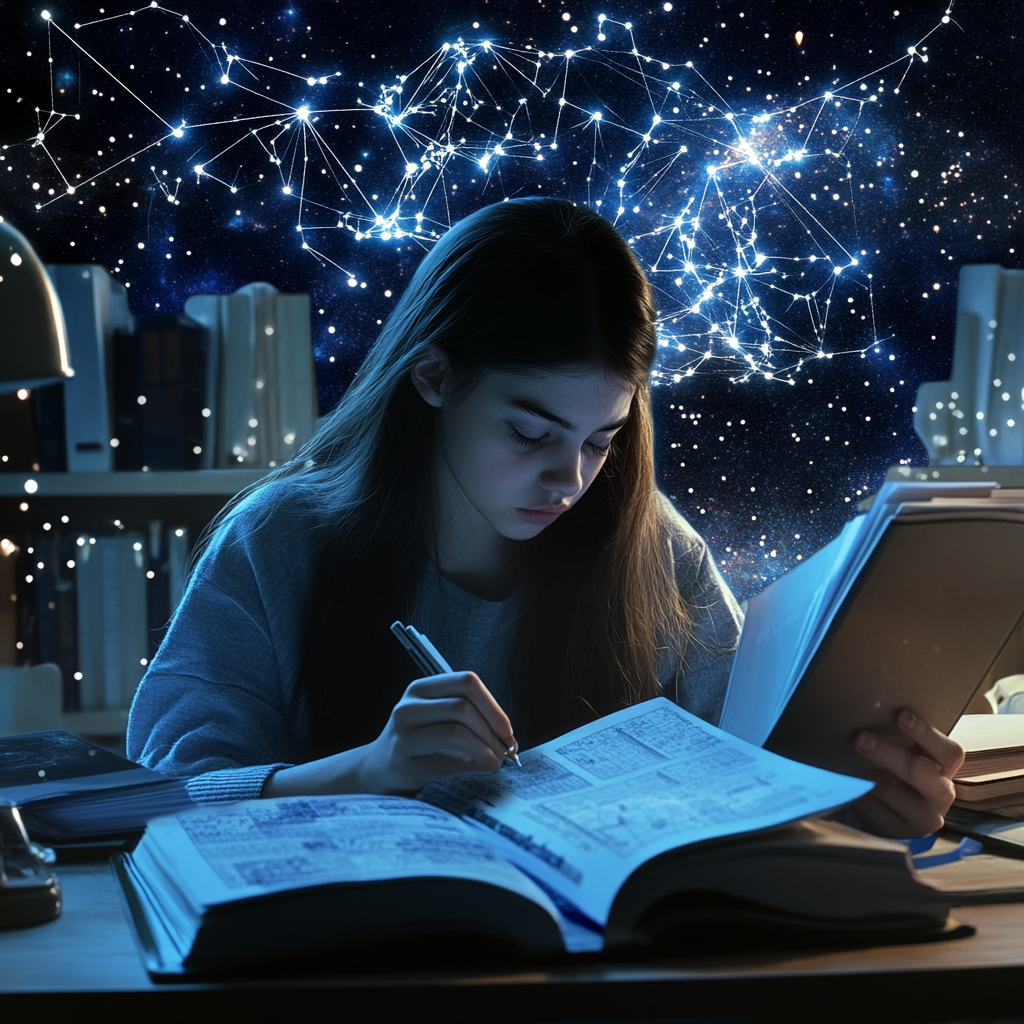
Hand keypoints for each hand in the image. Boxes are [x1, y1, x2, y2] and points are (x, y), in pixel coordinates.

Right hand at [262, 672, 516, 797]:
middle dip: (493, 732)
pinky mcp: (402, 762)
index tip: (508, 731)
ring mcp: (401, 734)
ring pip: (456, 732)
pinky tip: (479, 770)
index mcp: (420, 688)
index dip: (494, 706)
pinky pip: (446, 761)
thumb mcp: (436, 718)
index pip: (466, 682)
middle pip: (463, 707)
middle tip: (505, 752)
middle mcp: (408, 706)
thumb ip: (468, 716)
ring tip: (495, 763)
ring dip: (485, 750)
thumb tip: (507, 736)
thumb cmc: (419, 743)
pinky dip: (471, 766)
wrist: (376, 771)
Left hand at [850, 708, 964, 837]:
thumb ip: (900, 738)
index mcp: (946, 768)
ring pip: (892, 792)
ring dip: (867, 776)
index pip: (949, 751)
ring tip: (850, 765)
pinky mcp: (902, 833)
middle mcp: (941, 794)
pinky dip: (861, 796)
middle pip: (920, 772)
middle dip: (887, 754)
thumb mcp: (906, 754)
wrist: (893, 811)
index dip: (925, 732)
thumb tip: (872, 711)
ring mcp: (925, 818)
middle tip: (859, 738)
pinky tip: (852, 787)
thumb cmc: (899, 771)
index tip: (900, 713)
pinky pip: (875, 812)